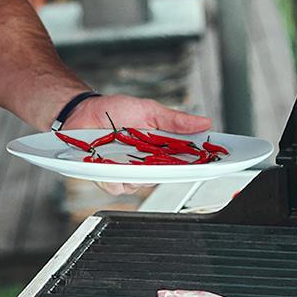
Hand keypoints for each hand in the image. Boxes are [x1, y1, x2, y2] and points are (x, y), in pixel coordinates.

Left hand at [64, 94, 212, 196]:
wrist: (83, 111)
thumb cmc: (115, 111)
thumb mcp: (149, 110)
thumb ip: (174, 121)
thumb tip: (204, 122)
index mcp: (160, 150)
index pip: (185, 162)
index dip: (200, 165)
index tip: (214, 163)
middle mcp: (145, 164)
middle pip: (165, 177)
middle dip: (166, 169)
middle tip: (161, 156)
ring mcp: (126, 172)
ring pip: (140, 185)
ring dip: (136, 171)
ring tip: (127, 153)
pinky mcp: (107, 177)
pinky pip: (116, 186)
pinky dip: (114, 176)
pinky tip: (109, 162)